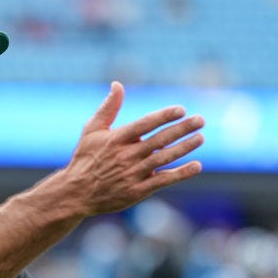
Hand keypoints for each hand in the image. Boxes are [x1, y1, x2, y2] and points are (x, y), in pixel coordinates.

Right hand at [60, 81, 204, 215]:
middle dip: (182, 129)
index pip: (145, 124)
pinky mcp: (138, 190)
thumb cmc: (85, 158)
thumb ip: (108, 108)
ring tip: (200, 137)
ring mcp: (133, 174)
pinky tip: (196, 166)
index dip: (163, 116)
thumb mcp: (92, 130)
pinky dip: (181, 173)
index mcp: (117, 139)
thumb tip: (117, 84)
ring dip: (185, 148)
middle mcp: (126, 155)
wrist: (77, 193)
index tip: (181, 109)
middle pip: (159, 140)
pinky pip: (163, 180)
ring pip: (164, 158)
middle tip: (200, 120)